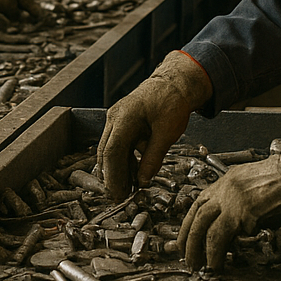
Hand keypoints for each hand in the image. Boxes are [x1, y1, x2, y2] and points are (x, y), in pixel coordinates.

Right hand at [96, 51, 211, 199]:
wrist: (174, 83)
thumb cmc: (172, 101)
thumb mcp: (167, 132)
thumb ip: (153, 158)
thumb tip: (143, 182)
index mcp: (125, 117)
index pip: (112, 151)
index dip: (113, 175)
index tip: (119, 194)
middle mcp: (115, 118)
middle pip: (106, 153)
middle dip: (111, 177)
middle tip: (120, 198)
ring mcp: (116, 120)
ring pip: (110, 151)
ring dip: (117, 171)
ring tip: (128, 191)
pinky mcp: (121, 124)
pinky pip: (118, 146)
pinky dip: (124, 162)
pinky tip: (133, 176)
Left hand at [178, 141, 280, 270]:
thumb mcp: (252, 184)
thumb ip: (238, 200)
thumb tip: (233, 223)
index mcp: (226, 182)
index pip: (199, 204)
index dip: (189, 223)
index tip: (186, 236)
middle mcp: (224, 190)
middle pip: (197, 216)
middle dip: (188, 239)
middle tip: (186, 256)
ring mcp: (232, 201)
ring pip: (204, 228)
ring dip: (199, 250)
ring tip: (199, 265)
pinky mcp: (243, 214)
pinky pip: (221, 237)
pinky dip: (216, 253)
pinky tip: (217, 263)